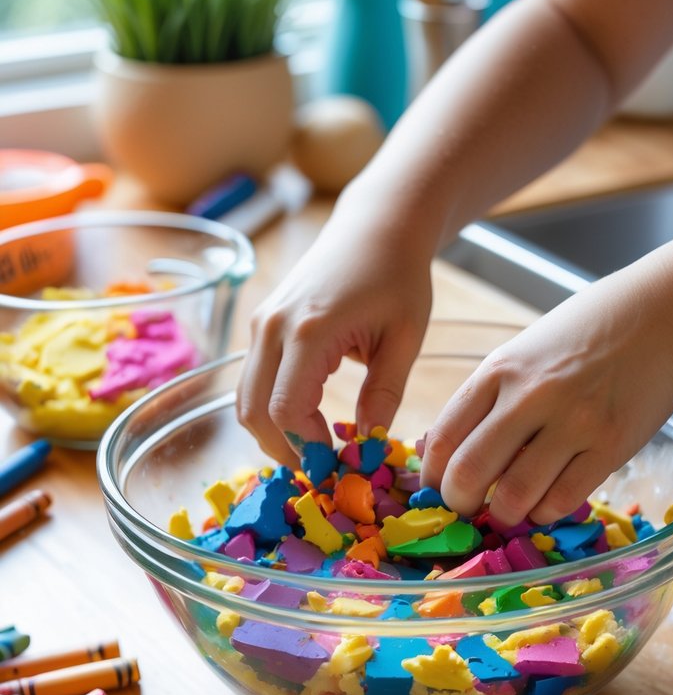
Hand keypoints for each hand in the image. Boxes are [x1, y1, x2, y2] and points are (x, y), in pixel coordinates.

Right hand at [236, 211, 432, 458]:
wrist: (376, 226)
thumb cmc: (398, 276)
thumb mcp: (404, 339)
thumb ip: (384, 394)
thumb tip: (368, 445)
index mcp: (309, 330)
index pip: (285, 410)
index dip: (307, 446)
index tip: (339, 463)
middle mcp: (272, 327)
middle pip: (253, 411)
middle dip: (284, 448)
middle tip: (323, 468)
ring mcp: (262, 323)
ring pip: (245, 398)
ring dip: (274, 431)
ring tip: (317, 448)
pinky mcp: (263, 323)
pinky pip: (254, 379)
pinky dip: (272, 407)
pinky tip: (309, 420)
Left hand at [419, 258, 672, 525]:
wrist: (659, 315)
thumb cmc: (584, 334)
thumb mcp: (522, 352)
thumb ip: (487, 397)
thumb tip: (445, 451)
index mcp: (499, 370)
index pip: (444, 436)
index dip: (433, 475)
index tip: (439, 487)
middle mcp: (530, 396)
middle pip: (470, 472)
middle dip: (461, 503)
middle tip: (469, 509)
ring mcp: (572, 421)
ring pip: (515, 495)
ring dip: (505, 514)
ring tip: (510, 509)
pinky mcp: (611, 444)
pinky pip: (563, 499)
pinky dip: (546, 512)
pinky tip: (546, 502)